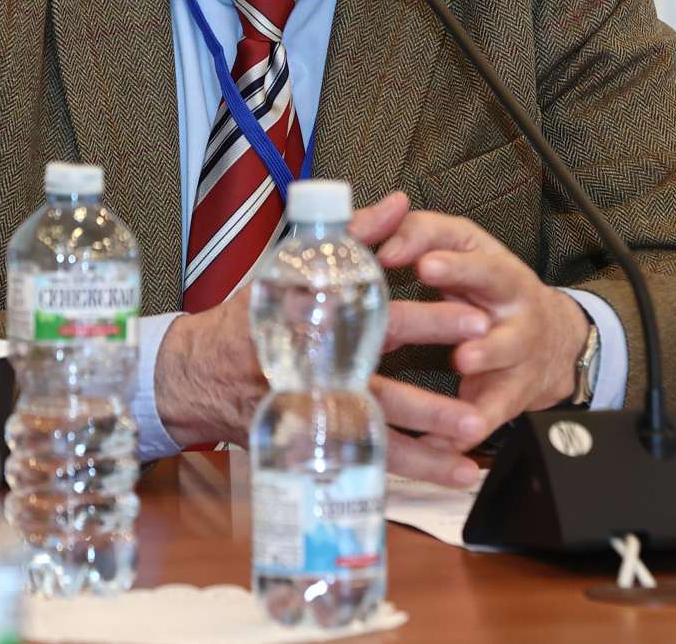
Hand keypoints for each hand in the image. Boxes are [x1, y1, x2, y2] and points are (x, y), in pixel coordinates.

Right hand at [151, 192, 492, 487]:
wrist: (198, 373)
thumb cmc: (252, 314)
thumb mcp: (294, 267)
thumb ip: (353, 235)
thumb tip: (400, 204)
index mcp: (318, 328)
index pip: (381, 323)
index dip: (430, 323)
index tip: (476, 321)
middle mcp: (317, 378)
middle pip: (382, 395)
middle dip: (432, 408)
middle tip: (477, 414)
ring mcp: (313, 416)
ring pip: (377, 440)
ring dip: (429, 452)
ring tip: (474, 448)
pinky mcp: (312, 444)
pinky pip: (367, 463)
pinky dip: (413, 469)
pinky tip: (456, 471)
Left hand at [371, 200, 590, 449]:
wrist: (552, 343)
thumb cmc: (487, 293)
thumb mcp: (459, 255)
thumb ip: (414, 238)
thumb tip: (371, 235)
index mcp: (488, 259)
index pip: (463, 238)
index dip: (429, 238)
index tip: (399, 251)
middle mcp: (509, 295)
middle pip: (494, 276)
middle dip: (464, 273)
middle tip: (430, 271)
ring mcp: (518, 341)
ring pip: (508, 344)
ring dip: (486, 351)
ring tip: (463, 358)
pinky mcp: (516, 388)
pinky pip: (496, 407)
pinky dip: (474, 423)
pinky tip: (448, 438)